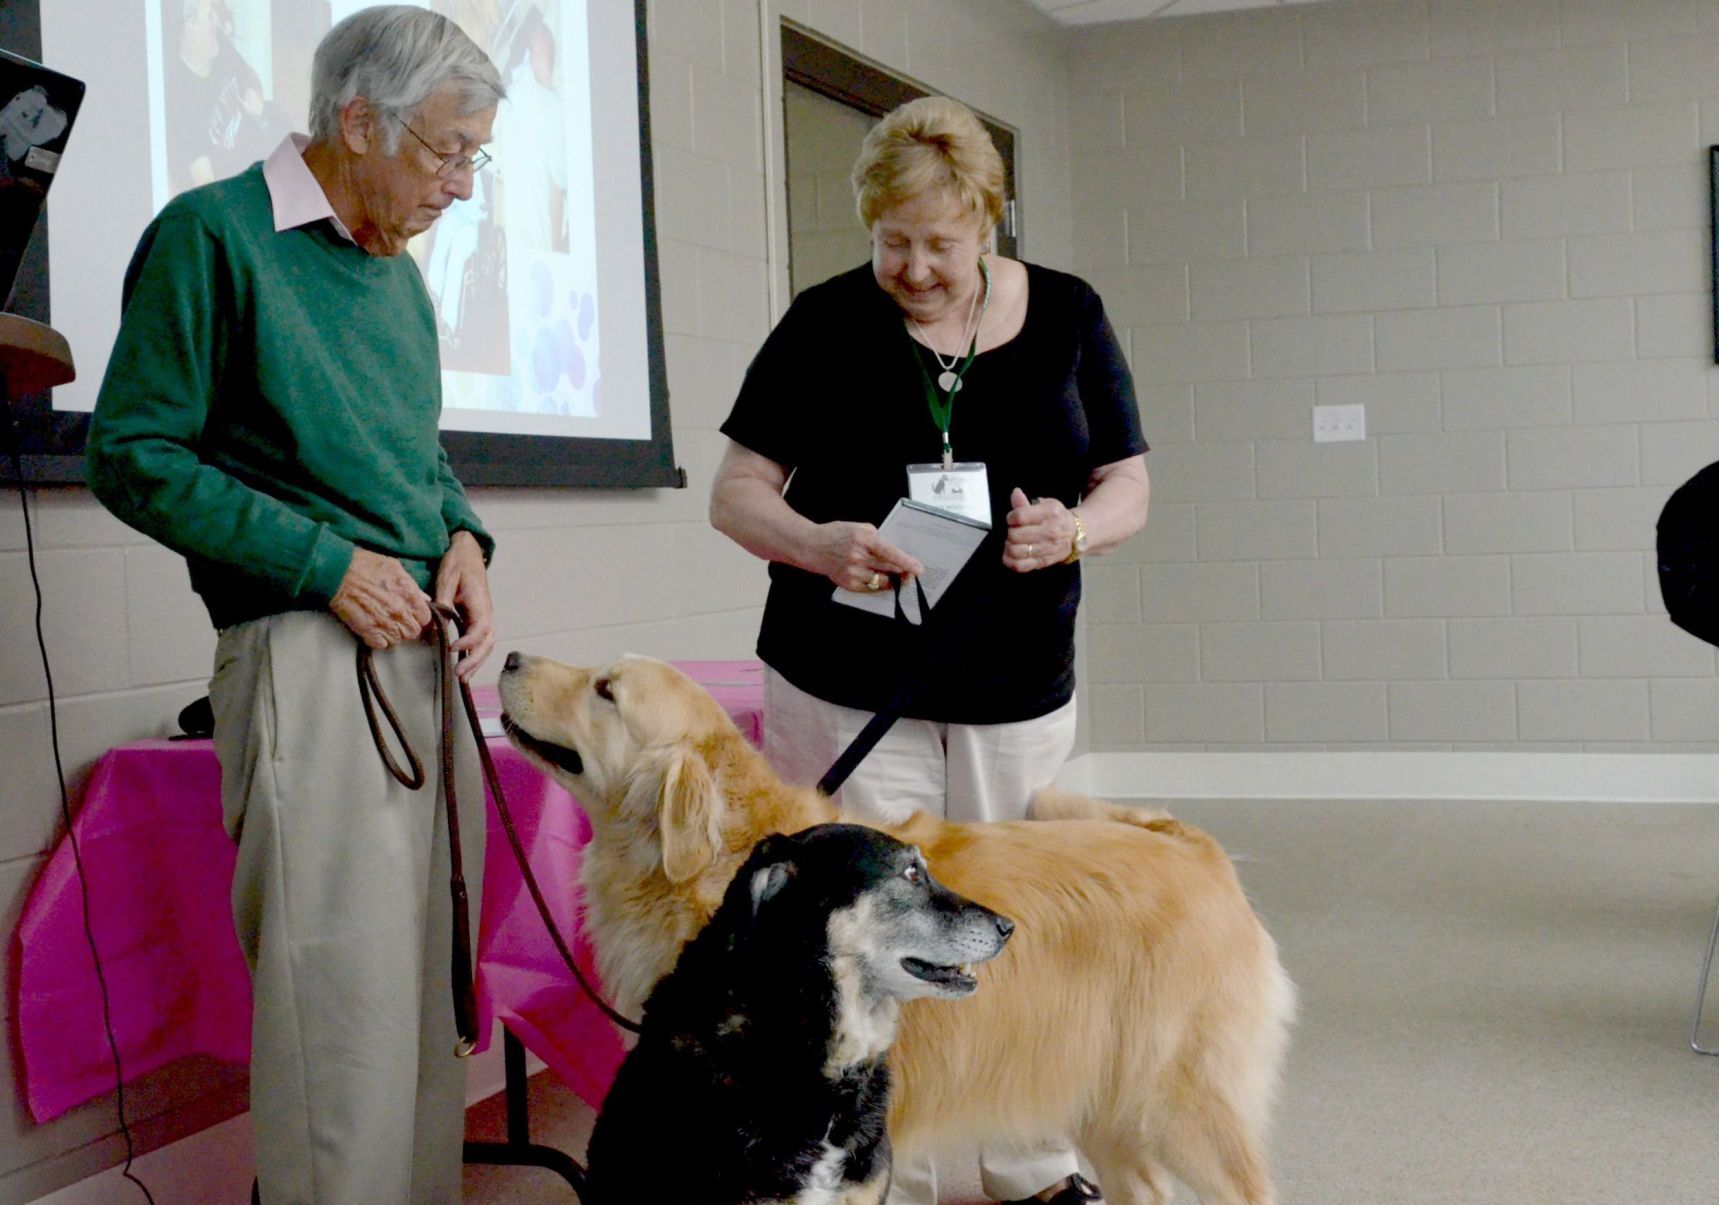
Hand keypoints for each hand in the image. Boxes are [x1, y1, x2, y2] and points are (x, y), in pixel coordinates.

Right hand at [330, 548, 432, 649]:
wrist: (337, 572)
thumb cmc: (364, 565)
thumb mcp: (394, 567)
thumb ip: (412, 585)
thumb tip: (423, 597)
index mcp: (409, 594)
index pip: (425, 618)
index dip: (419, 617)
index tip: (412, 615)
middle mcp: (400, 611)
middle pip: (413, 632)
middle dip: (407, 627)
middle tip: (398, 621)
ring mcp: (384, 623)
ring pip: (398, 640)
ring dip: (393, 634)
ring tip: (385, 625)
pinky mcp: (367, 630)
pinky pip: (381, 645)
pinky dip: (378, 640)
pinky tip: (374, 630)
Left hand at [434, 531, 494, 680]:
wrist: (468, 551)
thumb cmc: (458, 562)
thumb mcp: (447, 578)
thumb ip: (443, 601)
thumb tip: (437, 624)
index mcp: (480, 601)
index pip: (480, 628)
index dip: (469, 642)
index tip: (453, 649)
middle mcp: (487, 611)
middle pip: (488, 642)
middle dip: (475, 661)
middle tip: (459, 675)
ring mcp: (485, 616)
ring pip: (487, 645)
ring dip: (477, 663)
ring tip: (463, 678)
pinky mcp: (479, 618)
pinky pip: (481, 641)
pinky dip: (475, 656)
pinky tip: (466, 667)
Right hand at [810, 521, 924, 592]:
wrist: (812, 547)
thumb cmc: (836, 534)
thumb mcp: (857, 527)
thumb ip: (875, 538)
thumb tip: (891, 552)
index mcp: (863, 539)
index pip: (890, 552)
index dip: (907, 562)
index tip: (919, 569)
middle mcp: (858, 557)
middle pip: (888, 569)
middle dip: (903, 573)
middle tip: (912, 574)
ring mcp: (852, 572)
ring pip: (881, 581)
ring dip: (892, 580)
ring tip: (898, 578)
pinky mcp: (848, 584)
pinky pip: (870, 588)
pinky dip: (878, 585)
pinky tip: (882, 580)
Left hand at [1003, 488, 1077, 572]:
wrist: (1076, 535)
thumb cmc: (1058, 519)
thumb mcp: (1046, 505)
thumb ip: (1026, 502)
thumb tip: (1015, 494)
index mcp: (1050, 513)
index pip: (1020, 516)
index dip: (1011, 517)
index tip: (1012, 518)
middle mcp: (1050, 532)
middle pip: (1015, 535)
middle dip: (1010, 532)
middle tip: (1014, 531)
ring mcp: (1047, 548)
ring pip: (1016, 551)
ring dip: (1009, 546)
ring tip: (1013, 542)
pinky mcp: (1043, 562)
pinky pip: (1021, 565)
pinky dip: (1011, 561)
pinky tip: (1011, 555)